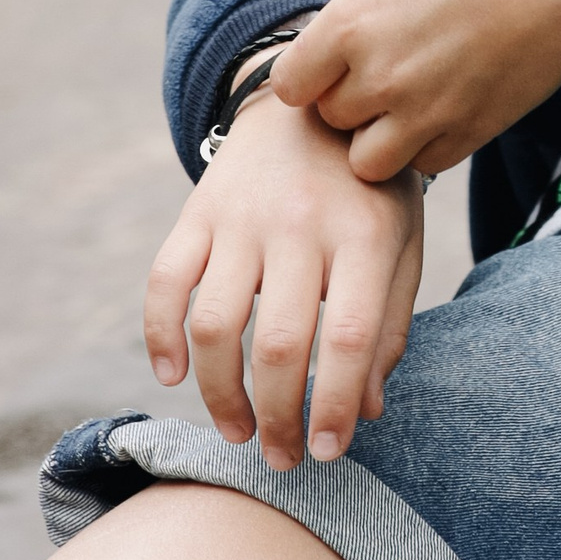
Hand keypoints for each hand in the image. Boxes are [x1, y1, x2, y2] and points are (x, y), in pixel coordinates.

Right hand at [142, 90, 423, 468]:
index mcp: (363, 234)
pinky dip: (159, 338)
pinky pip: (164, 283)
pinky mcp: (198, 212)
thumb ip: (388, 322)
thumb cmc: (370, 188)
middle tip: (282, 459)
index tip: (327, 453)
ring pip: (214, 325)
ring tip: (238, 432)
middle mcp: (300, 224)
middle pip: (278, 343)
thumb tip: (365, 409)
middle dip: (278, 417)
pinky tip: (172, 378)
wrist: (316, 100)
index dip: (333, 405)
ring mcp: (242, 217)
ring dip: (219, 394)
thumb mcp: (401, 243)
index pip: (347, 336)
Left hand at [275, 0, 560, 183]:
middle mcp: (379, 73)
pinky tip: (454, 108)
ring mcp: (426, 110)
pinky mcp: (472, 132)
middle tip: (388, 77)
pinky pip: (426, 166)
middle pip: (330, 121)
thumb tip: (353, 43)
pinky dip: (432, 147)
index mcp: (352, 19)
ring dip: (385, 139)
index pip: (290, 84)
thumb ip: (371, 12)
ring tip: (416, 104)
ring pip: (369, 161)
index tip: (335, 65)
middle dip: (353, 105)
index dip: (311, 77)